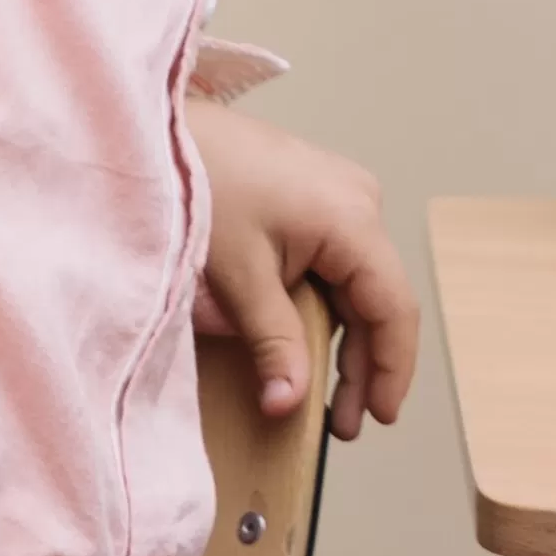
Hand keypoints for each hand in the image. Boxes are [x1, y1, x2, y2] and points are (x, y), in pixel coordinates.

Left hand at [188, 103, 419, 437]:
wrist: (161, 132)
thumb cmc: (201, 185)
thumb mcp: (238, 277)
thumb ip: (273, 343)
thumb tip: (289, 404)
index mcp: (353, 219)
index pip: (393, 307)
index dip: (391, 369)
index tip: (378, 417)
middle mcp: (362, 202)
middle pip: (379, 299)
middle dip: (363, 365)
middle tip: (342, 423)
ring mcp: (343, 196)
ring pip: (359, 284)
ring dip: (346, 339)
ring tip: (324, 394)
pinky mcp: (319, 198)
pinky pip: (339, 264)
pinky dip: (329, 307)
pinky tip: (310, 342)